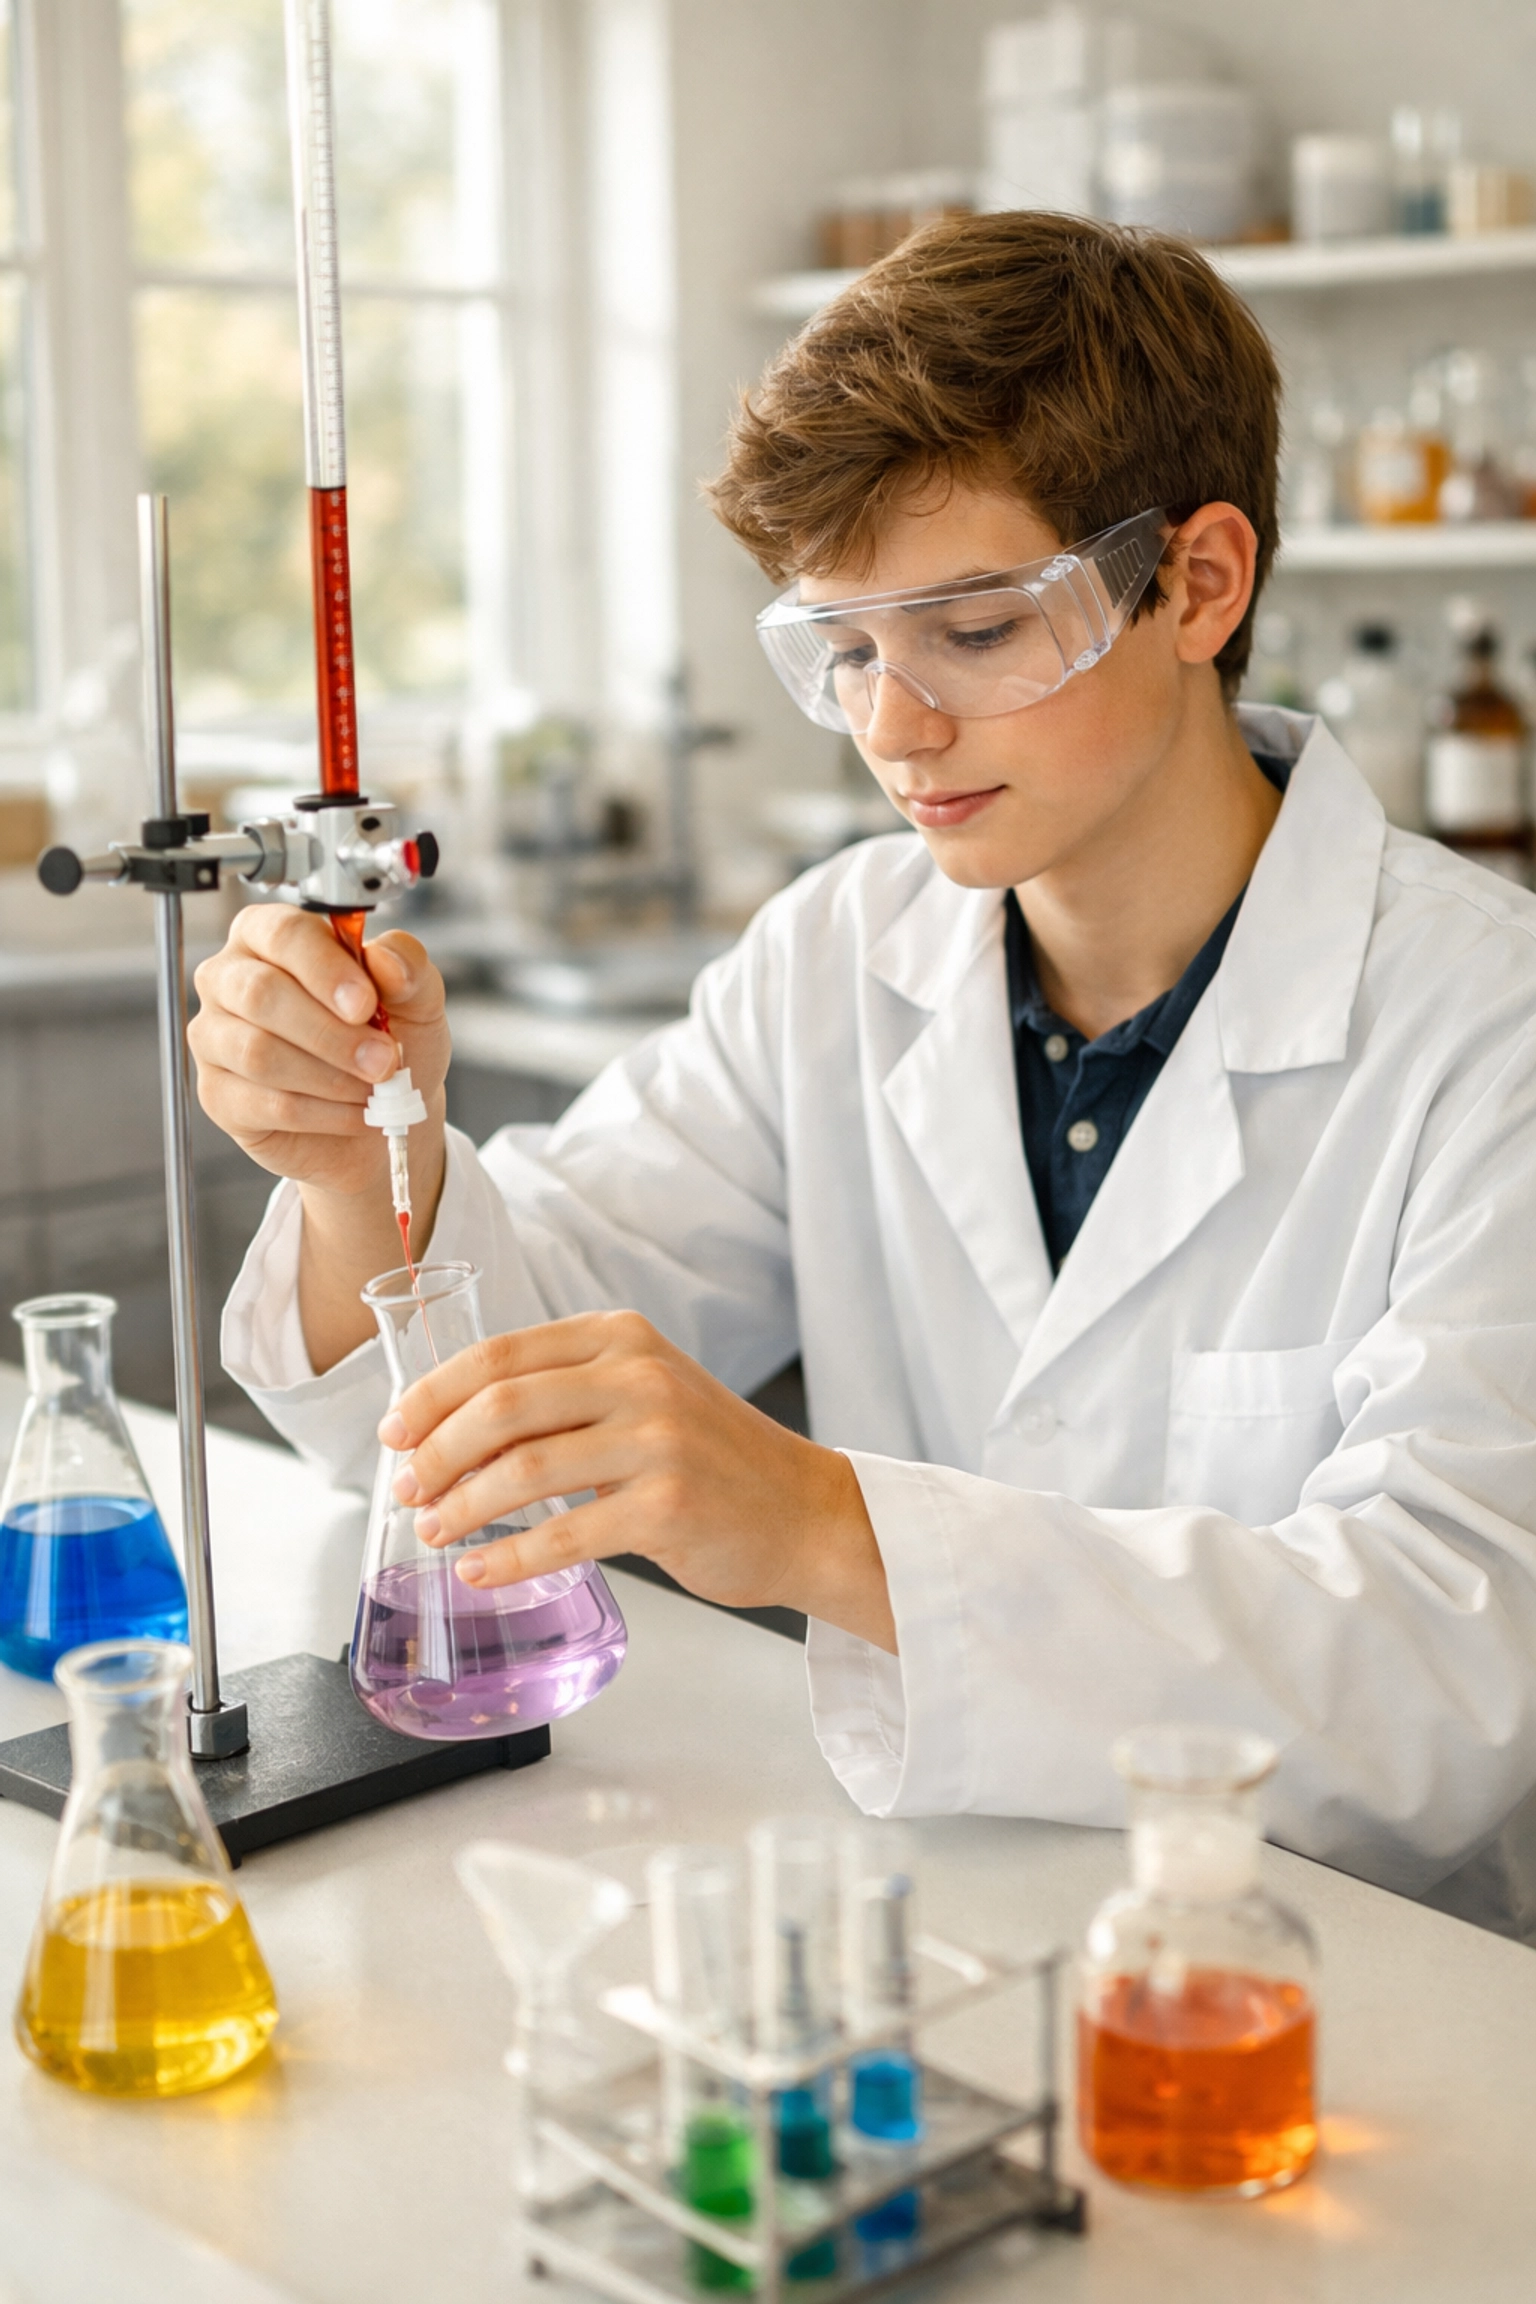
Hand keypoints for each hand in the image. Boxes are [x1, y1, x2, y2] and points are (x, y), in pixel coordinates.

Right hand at [190, 904, 448, 1199]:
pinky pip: (266, 1103)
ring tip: (374, 1089)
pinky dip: (324, 1113)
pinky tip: (356, 1112)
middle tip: (382, 1059)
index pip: (282, 934)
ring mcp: (214, 1037)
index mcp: (269, 934)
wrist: (384, 1110)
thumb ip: (406, 965)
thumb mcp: (415, 996)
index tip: (366, 1004)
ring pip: (258, 1052)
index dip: (325, 969)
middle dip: (330, 1033)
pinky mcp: (219, 1095)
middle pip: (260, 994)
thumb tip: (385, 960)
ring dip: (330, 1077)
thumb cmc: (389, 1038)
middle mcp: (229, 978)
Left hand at [378, 1311, 897, 1651]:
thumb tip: (452, 1431)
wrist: (804, 1513)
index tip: (395, 1432)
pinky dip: (508, 1555)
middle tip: (407, 1487)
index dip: (433, 1395)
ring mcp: (659, 1440)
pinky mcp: (669, 1506)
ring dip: (462, 1505)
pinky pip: (563, 1534)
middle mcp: (640, 1376)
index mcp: (622, 1338)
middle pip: (501, 1404)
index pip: (500, 1354)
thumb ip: (564, 1397)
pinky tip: (481, 1568)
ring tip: (435, 1529)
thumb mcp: (643, 1397)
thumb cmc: (711, 1461)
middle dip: (436, 1451)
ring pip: (524, 1468)